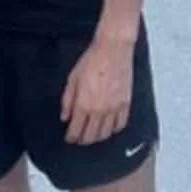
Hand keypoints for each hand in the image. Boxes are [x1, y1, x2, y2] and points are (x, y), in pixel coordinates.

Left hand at [60, 27, 135, 146]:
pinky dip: (114, 130)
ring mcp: (114, 109)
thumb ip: (67, 100)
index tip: (69, 138)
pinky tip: (109, 128)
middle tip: (79, 139)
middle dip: (83, 140)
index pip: (76, 130)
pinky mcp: (125, 104)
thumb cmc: (92, 61)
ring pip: (106, 134)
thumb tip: (65, 116)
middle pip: (91, 136)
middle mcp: (99, 111)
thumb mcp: (72, 79)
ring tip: (93, 136)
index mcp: (84, 105)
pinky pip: (120, 124)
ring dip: (97, 138)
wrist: (113, 50)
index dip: (71, 138)